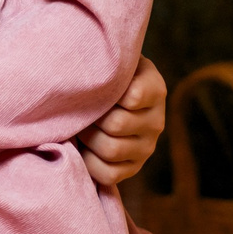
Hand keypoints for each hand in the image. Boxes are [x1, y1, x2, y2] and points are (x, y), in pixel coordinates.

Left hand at [78, 55, 167, 186]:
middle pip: (116, 125)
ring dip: (87, 139)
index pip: (131, 97)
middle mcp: (157, 120)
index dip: (104, 94)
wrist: (104, 95)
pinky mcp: (132, 168)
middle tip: (76, 109)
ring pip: (111, 150)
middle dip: (90, 117)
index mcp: (154, 89)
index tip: (91, 86)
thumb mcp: (111, 60)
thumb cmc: (102, 74)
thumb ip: (108, 59)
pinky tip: (83, 148)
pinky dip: (89, 163)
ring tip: (79, 125)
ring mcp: (146, 147)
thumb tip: (85, 64)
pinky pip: (108, 174)